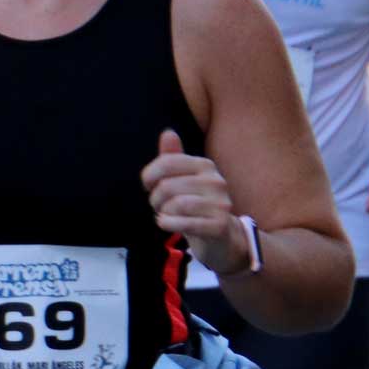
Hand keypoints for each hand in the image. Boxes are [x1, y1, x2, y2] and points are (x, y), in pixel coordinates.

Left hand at [142, 127, 251, 273]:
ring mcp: (221, 203)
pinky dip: (169, 224)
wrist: (220, 235)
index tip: (148, 185)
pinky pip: (185, 222)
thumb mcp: (183, 179)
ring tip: (166, 215)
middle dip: (155, 199)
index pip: (167, 162)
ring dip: (163, 212)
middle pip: (167, 185)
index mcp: (205, 165)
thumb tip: (168, 133)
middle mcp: (216, 181)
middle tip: (160, 205)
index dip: (149, 175)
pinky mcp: (219, 225)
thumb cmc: (195, 204)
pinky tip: (167, 224)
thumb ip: (173, 158)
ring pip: (176, 204)